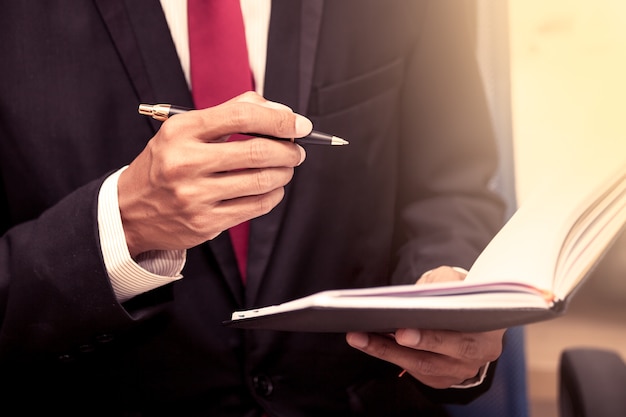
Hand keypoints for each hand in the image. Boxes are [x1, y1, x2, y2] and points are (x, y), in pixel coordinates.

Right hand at [118, 92, 309, 256]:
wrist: (129, 210)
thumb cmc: (166, 164)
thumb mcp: (184, 130)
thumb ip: (229, 113)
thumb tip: (279, 112)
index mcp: (180, 131)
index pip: (242, 116)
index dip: (279, 120)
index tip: (299, 124)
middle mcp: (185, 163)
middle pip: (257, 152)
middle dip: (288, 150)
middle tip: (296, 150)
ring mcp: (194, 196)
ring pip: (261, 182)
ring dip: (284, 173)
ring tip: (286, 168)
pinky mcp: (205, 223)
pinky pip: (255, 207)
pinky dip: (273, 195)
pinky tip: (272, 188)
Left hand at [346, 266, 504, 388]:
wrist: (471, 312)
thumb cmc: (461, 293)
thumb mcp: (458, 280)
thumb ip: (443, 284)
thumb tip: (416, 294)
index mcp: (488, 331)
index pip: (461, 335)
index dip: (431, 337)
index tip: (402, 332)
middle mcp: (477, 356)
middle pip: (438, 356)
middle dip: (404, 347)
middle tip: (374, 337)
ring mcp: (459, 371)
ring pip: (421, 366)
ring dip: (386, 351)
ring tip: (359, 337)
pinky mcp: (442, 379)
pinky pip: (413, 371)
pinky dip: (390, 356)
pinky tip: (369, 342)